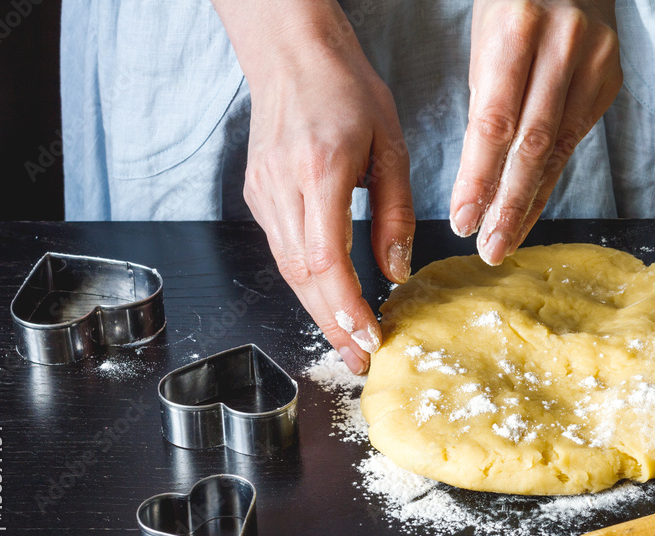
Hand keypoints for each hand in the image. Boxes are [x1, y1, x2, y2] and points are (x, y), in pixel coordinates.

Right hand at [214, 0, 415, 373]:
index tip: (370, 337)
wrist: (292, 56)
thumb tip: (396, 271)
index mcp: (320, 171)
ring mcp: (263, 193)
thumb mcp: (391, 147)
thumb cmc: (347, 91)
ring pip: (287, 269)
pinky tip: (329, 298)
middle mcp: (282, 187)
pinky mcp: (257, 195)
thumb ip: (396, 213)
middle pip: (302, 277)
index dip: (347, 306)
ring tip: (348, 340)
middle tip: (359, 360)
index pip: (326, 259)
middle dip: (332, 324)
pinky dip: (306, 281)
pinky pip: (282, 249)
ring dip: (318, 309)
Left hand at [450, 0, 621, 264]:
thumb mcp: (485, 39)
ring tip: (505, 240)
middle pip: (531, 144)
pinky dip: (549, 177)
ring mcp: (593, 63)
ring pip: (557, 149)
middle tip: (488, 248)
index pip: (494, 121)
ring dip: (529, 202)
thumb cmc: (512, 5)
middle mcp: (562, 46)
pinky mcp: (610, 79)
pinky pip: (574, 139)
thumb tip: (481, 175)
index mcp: (517, 30)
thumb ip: (487, 99)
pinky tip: (531, 206)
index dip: (478, 177)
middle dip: (507, 204)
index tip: (462, 220)